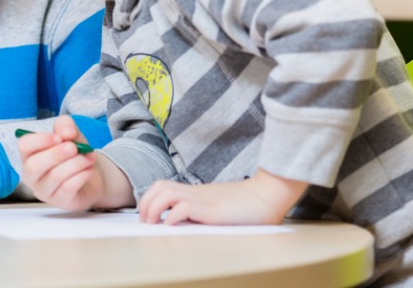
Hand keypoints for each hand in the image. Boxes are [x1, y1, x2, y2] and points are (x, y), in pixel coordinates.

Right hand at [17, 116, 132, 210]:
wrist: (90, 177)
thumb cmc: (73, 155)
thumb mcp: (71, 134)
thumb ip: (66, 126)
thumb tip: (66, 134)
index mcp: (30, 155)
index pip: (24, 146)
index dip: (40, 140)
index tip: (59, 137)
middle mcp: (32, 175)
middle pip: (34, 165)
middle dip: (56, 154)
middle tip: (74, 147)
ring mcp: (44, 191)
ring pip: (54, 176)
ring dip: (75, 163)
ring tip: (89, 157)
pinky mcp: (60, 202)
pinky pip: (67, 188)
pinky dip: (81, 176)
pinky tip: (89, 170)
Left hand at [138, 169, 307, 225]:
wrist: (267, 194)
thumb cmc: (247, 203)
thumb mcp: (217, 205)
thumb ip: (201, 209)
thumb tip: (184, 220)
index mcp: (195, 191)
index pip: (163, 186)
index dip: (150, 198)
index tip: (147, 214)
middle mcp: (195, 192)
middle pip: (159, 187)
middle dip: (145, 203)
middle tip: (145, 221)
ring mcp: (202, 199)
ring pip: (165, 193)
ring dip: (153, 208)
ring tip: (152, 223)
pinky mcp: (210, 209)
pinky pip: (183, 208)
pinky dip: (171, 216)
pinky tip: (170, 225)